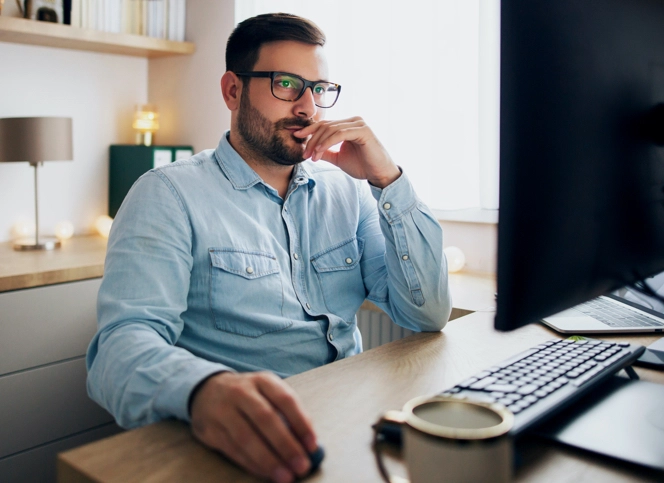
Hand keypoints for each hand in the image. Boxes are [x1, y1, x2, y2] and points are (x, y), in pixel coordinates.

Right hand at [190, 371, 317, 482]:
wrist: (207, 390)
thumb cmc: (249, 396)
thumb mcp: (268, 392)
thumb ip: (288, 413)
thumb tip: (308, 444)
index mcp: (262, 380)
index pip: (285, 400)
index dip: (301, 423)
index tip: (312, 446)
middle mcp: (241, 392)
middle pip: (266, 419)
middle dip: (286, 445)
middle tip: (301, 466)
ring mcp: (223, 409)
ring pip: (246, 437)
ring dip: (268, 460)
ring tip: (284, 476)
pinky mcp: (210, 429)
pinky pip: (233, 450)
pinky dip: (251, 464)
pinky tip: (265, 473)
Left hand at [294, 117, 400, 187]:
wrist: (378, 174)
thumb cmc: (362, 165)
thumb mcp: (339, 158)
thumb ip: (326, 152)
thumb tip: (311, 149)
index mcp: (348, 125)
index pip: (325, 124)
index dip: (309, 130)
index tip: (296, 137)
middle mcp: (353, 121)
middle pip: (325, 126)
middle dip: (311, 139)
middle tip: (304, 153)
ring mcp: (359, 124)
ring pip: (331, 129)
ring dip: (318, 143)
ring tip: (311, 156)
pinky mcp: (363, 130)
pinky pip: (340, 134)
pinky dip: (327, 142)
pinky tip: (319, 151)